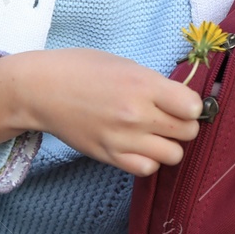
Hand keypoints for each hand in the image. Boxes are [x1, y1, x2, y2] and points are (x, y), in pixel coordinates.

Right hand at [24, 48, 204, 177]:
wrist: (41, 90)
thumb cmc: (81, 69)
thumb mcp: (125, 65)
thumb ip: (154, 84)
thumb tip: (182, 101)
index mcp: (142, 85)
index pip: (193, 107)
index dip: (191, 105)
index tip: (181, 102)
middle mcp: (136, 114)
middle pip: (188, 132)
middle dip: (183, 124)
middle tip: (168, 117)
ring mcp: (122, 139)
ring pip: (173, 155)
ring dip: (168, 144)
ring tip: (153, 133)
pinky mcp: (109, 156)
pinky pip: (147, 168)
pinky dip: (149, 160)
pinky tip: (139, 146)